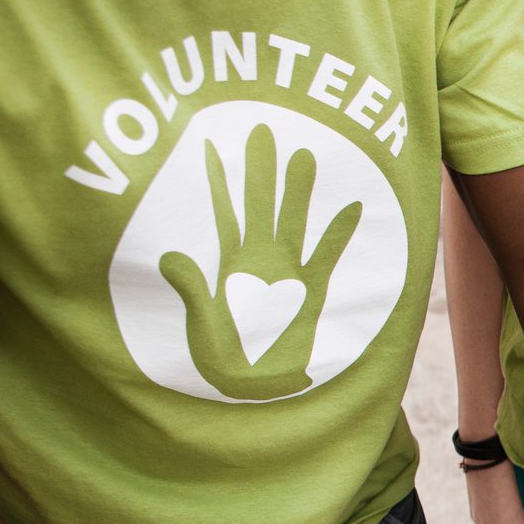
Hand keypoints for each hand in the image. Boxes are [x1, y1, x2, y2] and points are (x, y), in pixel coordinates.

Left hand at [160, 124, 361, 399]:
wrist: (258, 395)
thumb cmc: (224, 367)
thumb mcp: (201, 329)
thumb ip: (192, 293)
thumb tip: (172, 257)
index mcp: (228, 268)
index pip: (223, 214)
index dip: (217, 181)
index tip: (211, 143)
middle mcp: (260, 265)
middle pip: (261, 207)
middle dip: (261, 170)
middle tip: (262, 128)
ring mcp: (289, 277)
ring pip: (295, 223)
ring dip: (299, 192)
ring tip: (305, 153)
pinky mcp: (314, 295)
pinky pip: (329, 257)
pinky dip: (339, 234)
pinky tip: (352, 206)